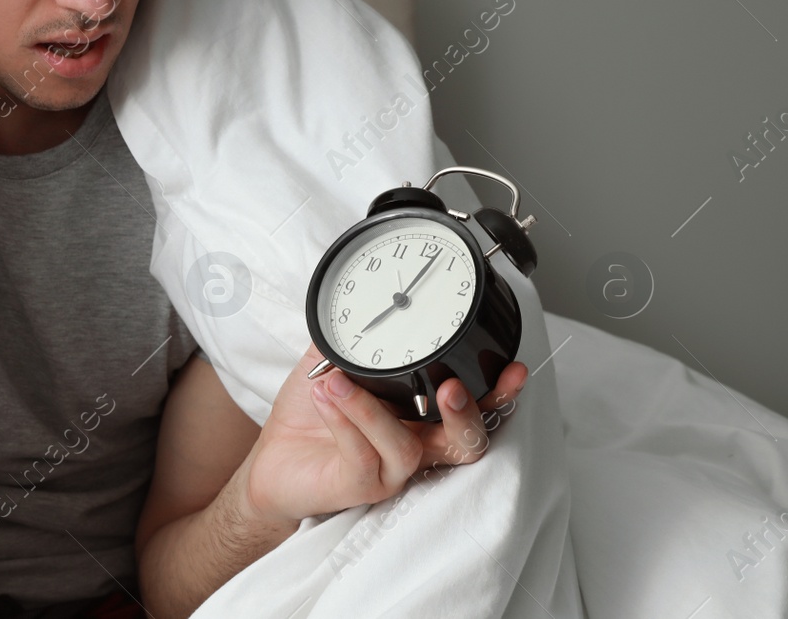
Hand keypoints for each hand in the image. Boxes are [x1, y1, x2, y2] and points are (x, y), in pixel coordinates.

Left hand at [236, 343, 527, 527]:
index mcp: (422, 415)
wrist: (275, 458)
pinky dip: (344, 420)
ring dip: (373, 411)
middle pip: (468, 442)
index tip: (513, 368)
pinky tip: (325, 396)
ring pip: (410, 449)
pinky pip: (363, 454)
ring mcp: (392, 469)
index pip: (475, 406)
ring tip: (337, 381)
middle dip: (468, 415)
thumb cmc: (312, 414)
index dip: (500, 392)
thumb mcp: (333, 364)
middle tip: (451, 389)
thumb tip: (362, 301)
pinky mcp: (362, 485)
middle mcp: (417, 444)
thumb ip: (352, 339)